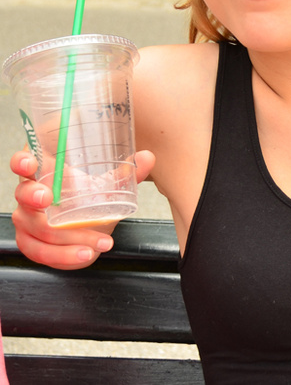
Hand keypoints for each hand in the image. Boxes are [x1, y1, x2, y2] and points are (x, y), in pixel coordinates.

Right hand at [11, 149, 155, 269]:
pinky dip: (64, 255)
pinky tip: (86, 254)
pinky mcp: (31, 242)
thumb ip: (127, 172)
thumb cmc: (87, 194)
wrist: (85, 221)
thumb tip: (147, 157)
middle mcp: (30, 193)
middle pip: (24, 194)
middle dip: (34, 196)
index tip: (31, 163)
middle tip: (48, 198)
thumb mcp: (107, 183)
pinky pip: (41, 251)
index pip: (23, 162)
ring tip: (96, 241)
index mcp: (43, 171)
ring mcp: (27, 219)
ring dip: (66, 237)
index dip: (22, 162)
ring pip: (37, 229)